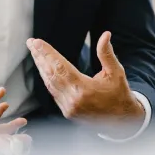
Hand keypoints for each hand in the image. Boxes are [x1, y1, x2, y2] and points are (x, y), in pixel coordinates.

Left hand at [27, 32, 144, 135]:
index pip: (60, 67)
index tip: (37, 42)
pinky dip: (47, 79)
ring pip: (49, 84)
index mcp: (83, 89)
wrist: (123, 120)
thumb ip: (107, 54)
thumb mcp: (116, 72)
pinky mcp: (67, 112)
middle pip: (51, 74)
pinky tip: (44, 69)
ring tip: (35, 53)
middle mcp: (73, 100)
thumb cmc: (119, 94)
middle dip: (40, 57)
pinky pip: (53, 92)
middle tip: (31, 43)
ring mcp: (68, 108)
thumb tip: (105, 35)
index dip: (47, 53)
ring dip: (41, 67)